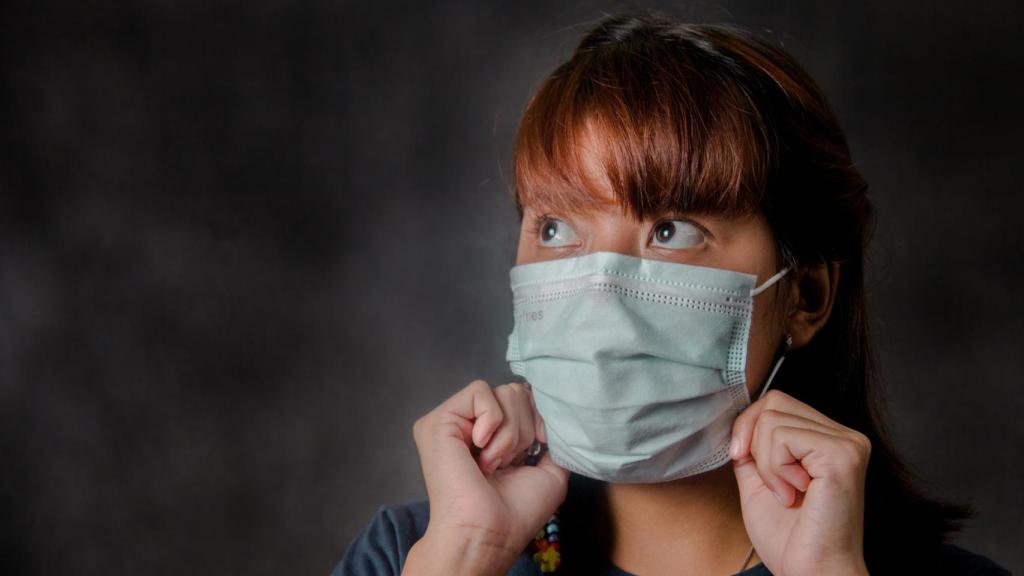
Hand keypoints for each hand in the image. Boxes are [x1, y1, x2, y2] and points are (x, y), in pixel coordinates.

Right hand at [403, 380, 568, 575]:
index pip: (524, 399)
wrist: (490, 529)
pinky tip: (479, 447)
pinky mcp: (438, 420)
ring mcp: (453, 421)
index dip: (539, 418)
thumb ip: (552, 440)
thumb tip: (555, 415)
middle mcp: (473, 425)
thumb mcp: (549, 470)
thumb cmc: (517, 511)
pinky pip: (479, 391)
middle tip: (508, 463)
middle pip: (516, 392)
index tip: (540, 445)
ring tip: (492, 463)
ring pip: (502, 392)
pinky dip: (492, 420)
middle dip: (524, 429)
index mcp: (495, 436)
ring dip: (509, 433)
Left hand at [730, 390, 870, 575]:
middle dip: (754, 443)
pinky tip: (795, 494)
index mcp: (828, 439)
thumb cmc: (789, 537)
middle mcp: (845, 436)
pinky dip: (776, 469)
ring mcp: (847, 443)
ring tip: (787, 493)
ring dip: (766, 463)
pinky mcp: (842, 455)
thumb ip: (752, 448)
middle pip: (773, 402)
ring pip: (773, 419)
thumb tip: (737, 421)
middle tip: (771, 483)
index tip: (740, 457)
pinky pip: (783, 437)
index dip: (748, 426)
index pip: (776, 401)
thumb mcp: (758, 480)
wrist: (810, 572)